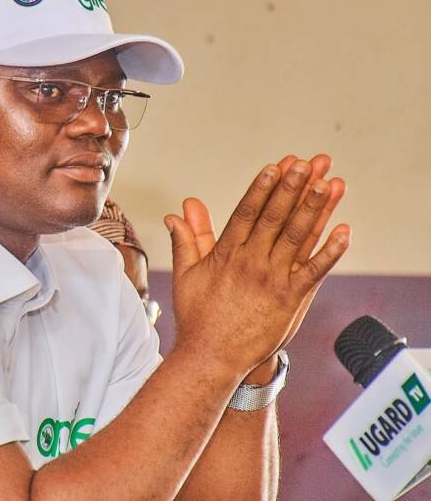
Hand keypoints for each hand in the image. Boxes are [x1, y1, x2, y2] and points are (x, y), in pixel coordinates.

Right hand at [164, 157, 350, 376]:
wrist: (211, 358)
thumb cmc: (197, 317)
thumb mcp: (186, 275)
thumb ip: (187, 240)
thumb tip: (177, 212)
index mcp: (226, 255)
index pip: (246, 212)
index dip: (262, 187)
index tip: (275, 165)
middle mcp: (251, 263)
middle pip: (275, 218)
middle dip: (292, 188)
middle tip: (308, 163)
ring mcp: (273, 281)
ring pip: (297, 238)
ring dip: (315, 209)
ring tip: (329, 184)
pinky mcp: (291, 300)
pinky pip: (314, 271)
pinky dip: (330, 251)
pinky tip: (344, 231)